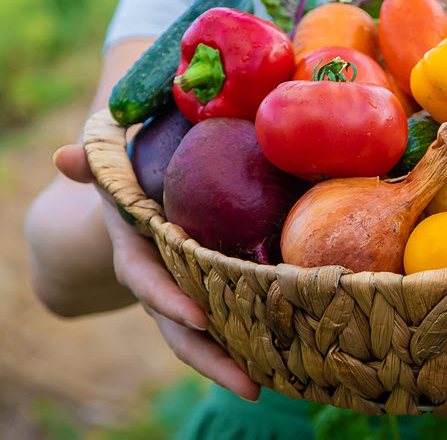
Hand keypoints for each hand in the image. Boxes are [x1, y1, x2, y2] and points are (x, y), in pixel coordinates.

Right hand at [53, 144, 261, 401]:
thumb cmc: (131, 185)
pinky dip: (247, 344)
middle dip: (211, 360)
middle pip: (180, 332)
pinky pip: (226, 325)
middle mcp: (160, 286)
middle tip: (249, 386)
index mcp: (136, 255)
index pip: (149, 283)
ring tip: (262, 389)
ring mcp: (184, 297)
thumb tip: (64, 157)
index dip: (169, 301)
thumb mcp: (112, 173)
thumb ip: (93, 167)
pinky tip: (282, 360)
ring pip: (205, 340)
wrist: (136, 208)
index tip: (199, 319)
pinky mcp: (210, 298)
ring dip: (231, 365)